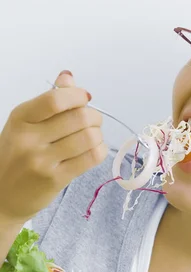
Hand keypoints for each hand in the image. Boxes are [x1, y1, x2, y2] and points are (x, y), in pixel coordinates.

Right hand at [0, 71, 107, 222]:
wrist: (3, 195)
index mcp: (21, 118)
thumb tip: (68, 76)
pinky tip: (94, 149)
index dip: (77, 96)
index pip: (55, 99)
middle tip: (93, 121)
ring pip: (89, 138)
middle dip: (94, 117)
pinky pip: (91, 158)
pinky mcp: (56, 179)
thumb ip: (49, 101)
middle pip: (78, 118)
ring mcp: (42, 161)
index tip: (85, 98)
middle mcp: (29, 139)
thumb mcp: (25, 124)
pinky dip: (99, 150)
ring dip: (98, 134)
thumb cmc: (17, 155)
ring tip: (92, 136)